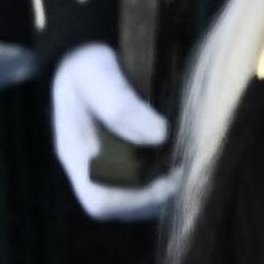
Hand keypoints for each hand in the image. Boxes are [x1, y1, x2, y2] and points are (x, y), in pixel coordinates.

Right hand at [49, 43, 177, 220]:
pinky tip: (179, 160)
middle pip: (121, 208)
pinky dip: (164, 180)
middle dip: (157, 198)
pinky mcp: (121, 161)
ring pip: (134, 201)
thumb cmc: (86, 65)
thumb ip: (122, 104)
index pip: (99, 200)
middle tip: (188, 172)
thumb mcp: (97, 75)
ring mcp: (103, 167)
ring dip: (163, 192)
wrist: (80, 55)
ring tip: (187, 166)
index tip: (170, 179)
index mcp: (74, 153)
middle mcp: (87, 168)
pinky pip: (142, 185)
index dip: (136, 200)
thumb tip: (161, 135)